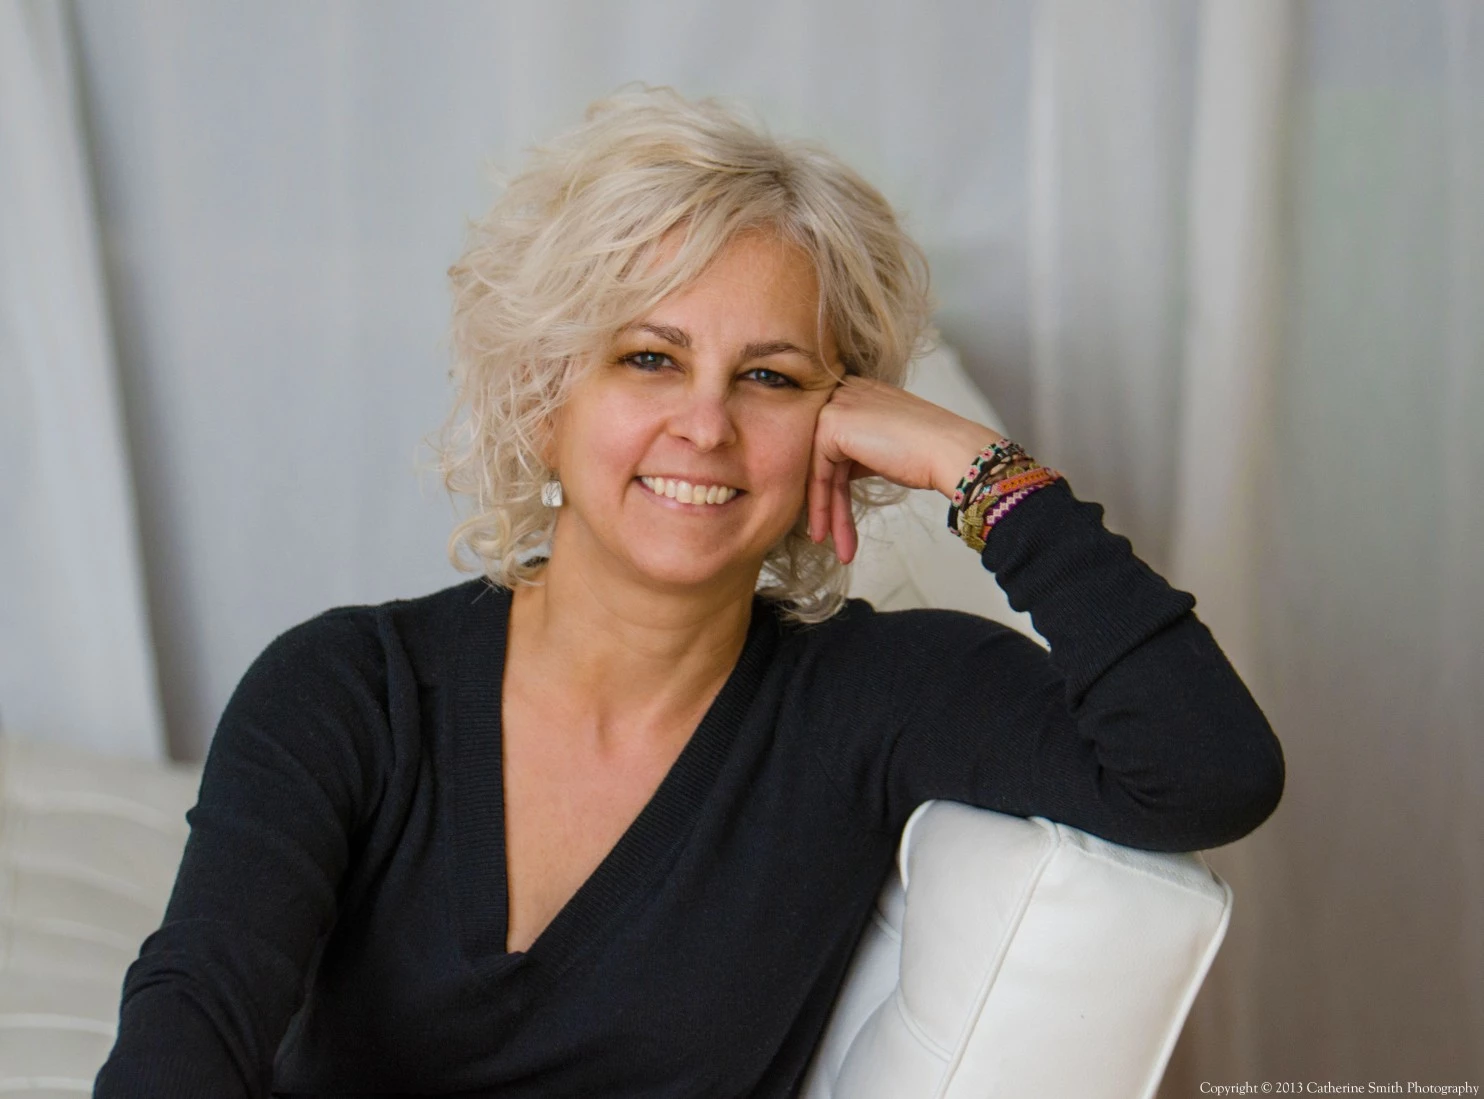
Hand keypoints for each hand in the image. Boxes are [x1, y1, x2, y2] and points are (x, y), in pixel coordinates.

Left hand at [805, 375, 1005, 563]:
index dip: (830, 484)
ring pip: (819, 468)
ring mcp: (835, 406)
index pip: (831, 443)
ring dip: (826, 512)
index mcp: (857, 392)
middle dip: (827, 502)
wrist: (949, 452)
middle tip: (827, 536)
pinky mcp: (830, 424)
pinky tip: (827, 532)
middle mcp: (842, 393)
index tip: (833, 517)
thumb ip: (857, 451)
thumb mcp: (884, 447)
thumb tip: (837, 472)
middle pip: (823, 457)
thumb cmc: (928, 453)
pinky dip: (821, 506)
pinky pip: (817, 473)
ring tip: (831, 545)